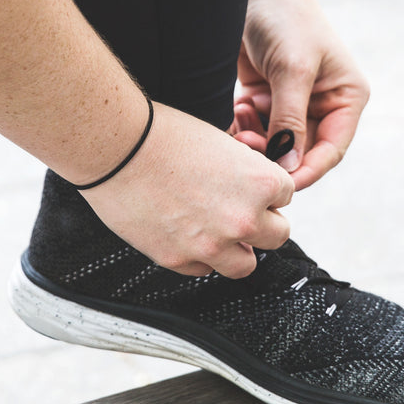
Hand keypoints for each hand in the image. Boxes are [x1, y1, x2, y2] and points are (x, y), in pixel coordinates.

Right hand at [80, 102, 293, 278]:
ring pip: (245, 264)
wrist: (117, 147)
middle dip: (261, 222)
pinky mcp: (179, 259)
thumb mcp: (222, 144)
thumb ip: (247, 173)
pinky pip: (203, 269)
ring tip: (216, 230)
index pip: (286, 197)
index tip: (245, 184)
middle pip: (277, 236)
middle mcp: (244, 219)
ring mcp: (212, 245)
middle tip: (239, 210)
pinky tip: (184, 232)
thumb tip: (256, 192)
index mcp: (262, 183)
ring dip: (236, 248)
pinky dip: (199, 255)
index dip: (266, 189)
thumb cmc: (165, 134)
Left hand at [231, 0, 369, 190]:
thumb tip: (289, 165)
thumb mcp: (293, 69)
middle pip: (299, 152)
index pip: (330, 150)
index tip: (280, 185)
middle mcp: (322, 106)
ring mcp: (292, 104)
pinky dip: (243, 130)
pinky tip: (236, 112)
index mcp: (345, 99)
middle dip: (274, 156)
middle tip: (248, 150)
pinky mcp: (265, 99)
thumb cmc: (284, 18)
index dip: (307, 171)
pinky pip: (254, 130)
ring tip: (240, 122)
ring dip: (255, 143)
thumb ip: (291, 120)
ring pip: (273, 146)